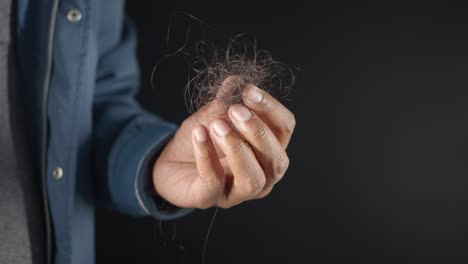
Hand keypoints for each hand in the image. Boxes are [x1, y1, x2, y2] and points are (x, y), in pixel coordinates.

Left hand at [152, 77, 295, 208]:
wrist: (170, 161)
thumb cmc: (202, 138)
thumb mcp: (215, 113)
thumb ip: (227, 101)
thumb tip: (236, 81)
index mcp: (270, 148)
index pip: (285, 128)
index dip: (271, 108)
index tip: (249, 91)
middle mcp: (262, 174)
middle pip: (276, 158)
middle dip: (257, 131)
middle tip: (235, 110)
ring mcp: (238, 192)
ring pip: (252, 178)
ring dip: (238, 149)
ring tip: (219, 125)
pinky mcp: (211, 199)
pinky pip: (214, 181)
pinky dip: (206, 155)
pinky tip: (199, 133)